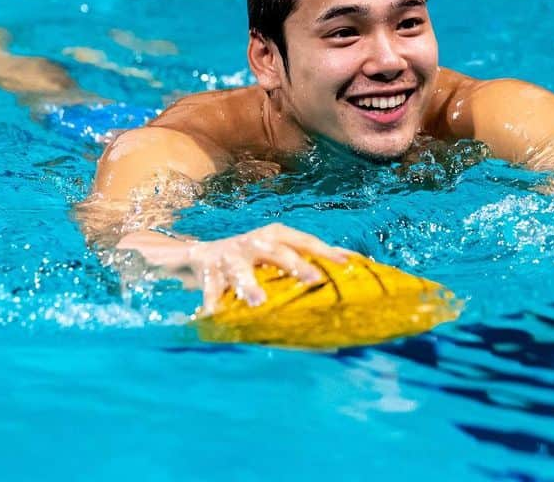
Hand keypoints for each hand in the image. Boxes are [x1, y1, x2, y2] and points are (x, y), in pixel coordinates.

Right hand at [117, 223, 351, 313]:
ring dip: (249, 285)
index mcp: (276, 236)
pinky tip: (213, 317)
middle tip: (314, 279)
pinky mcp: (206, 268)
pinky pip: (209, 289)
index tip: (348, 264)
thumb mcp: (277, 253)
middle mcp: (254, 242)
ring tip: (258, 302)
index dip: (327, 251)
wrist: (199, 256)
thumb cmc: (251, 259)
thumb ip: (309, 258)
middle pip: (279, 251)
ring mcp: (230, 255)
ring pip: (241, 270)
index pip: (306, 241)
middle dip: (296, 264)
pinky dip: (211, 303)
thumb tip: (354, 265)